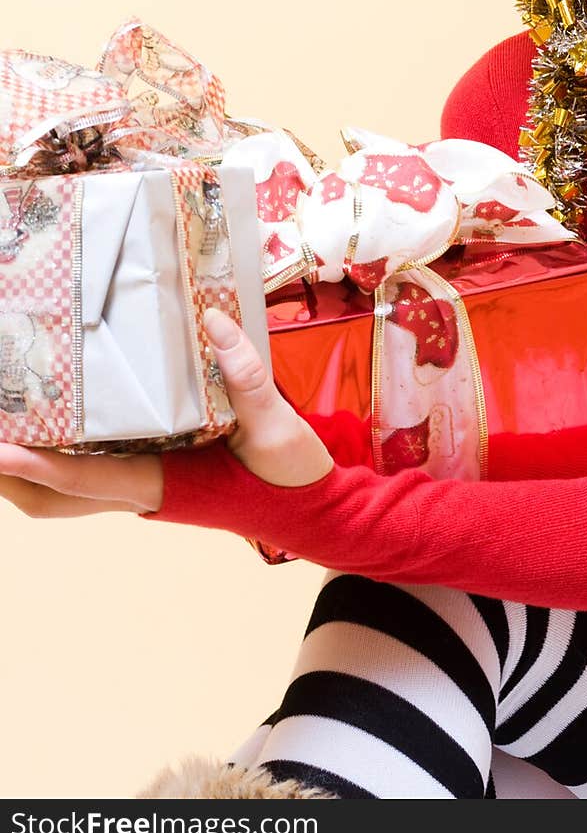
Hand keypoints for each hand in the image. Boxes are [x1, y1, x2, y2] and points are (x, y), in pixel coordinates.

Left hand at [0, 308, 332, 520]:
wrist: (311, 509)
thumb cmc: (291, 478)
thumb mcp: (277, 429)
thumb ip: (246, 377)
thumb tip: (213, 322)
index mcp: (165, 484)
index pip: (86, 480)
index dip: (37, 466)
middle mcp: (143, 491)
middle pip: (55, 498)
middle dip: (13, 476)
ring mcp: (144, 487)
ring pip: (66, 492)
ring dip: (29, 470)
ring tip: (7, 426)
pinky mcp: (154, 475)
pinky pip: (89, 475)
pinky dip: (58, 457)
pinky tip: (56, 420)